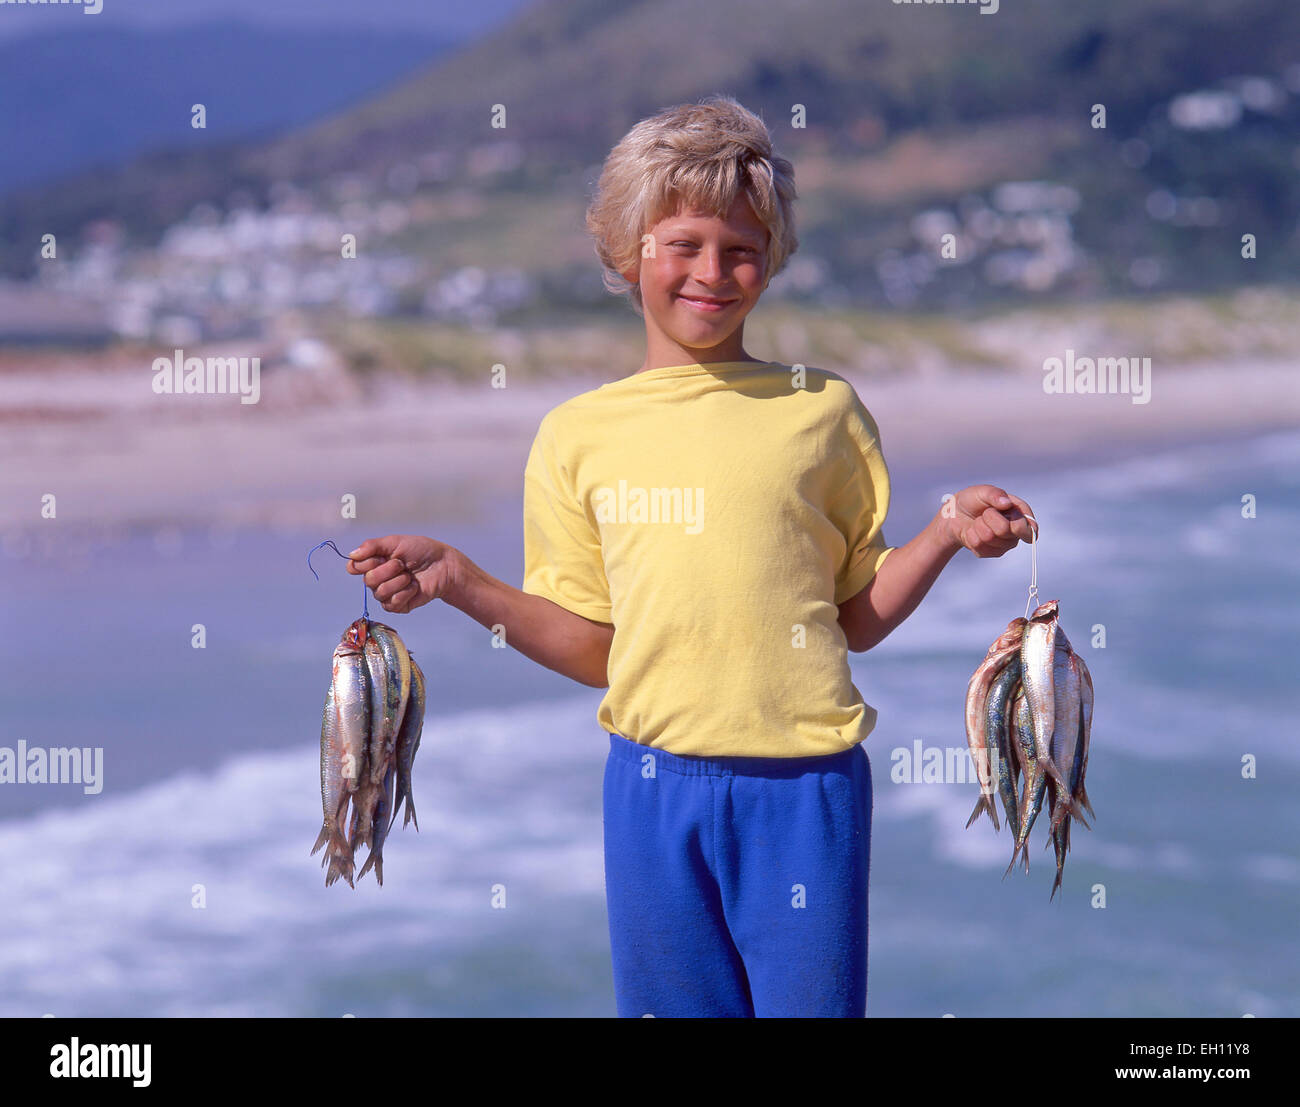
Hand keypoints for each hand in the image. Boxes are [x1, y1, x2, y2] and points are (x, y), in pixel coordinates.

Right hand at [345, 535, 459, 613]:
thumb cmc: (421, 551)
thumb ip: (372, 546)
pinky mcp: (398, 606)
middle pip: (367, 580)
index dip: (365, 563)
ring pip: (380, 593)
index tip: (380, 556)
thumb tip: (351, 555)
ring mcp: (387, 593)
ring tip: (410, 576)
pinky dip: (405, 593)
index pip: (354, 567)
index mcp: (374, 562)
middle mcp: (377, 579)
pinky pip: (392, 604)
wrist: (444, 565)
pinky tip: (415, 586)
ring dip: (398, 581)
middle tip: (402, 564)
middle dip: (388, 570)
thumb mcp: (396, 542)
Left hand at [942, 485, 1035, 557]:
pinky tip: (972, 531)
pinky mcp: (989, 552)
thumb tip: (1006, 503)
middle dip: (989, 518)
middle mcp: (1015, 532)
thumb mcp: (982, 491)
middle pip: (1005, 530)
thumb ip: (995, 494)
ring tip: (978, 520)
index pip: (1030, 528)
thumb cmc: (973, 500)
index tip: (1012, 524)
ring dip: (978, 526)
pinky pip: (978, 546)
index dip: (1021, 528)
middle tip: (985, 512)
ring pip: (989, 538)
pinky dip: (971, 535)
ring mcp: (1003, 544)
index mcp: (1019, 515)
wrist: (955, 513)